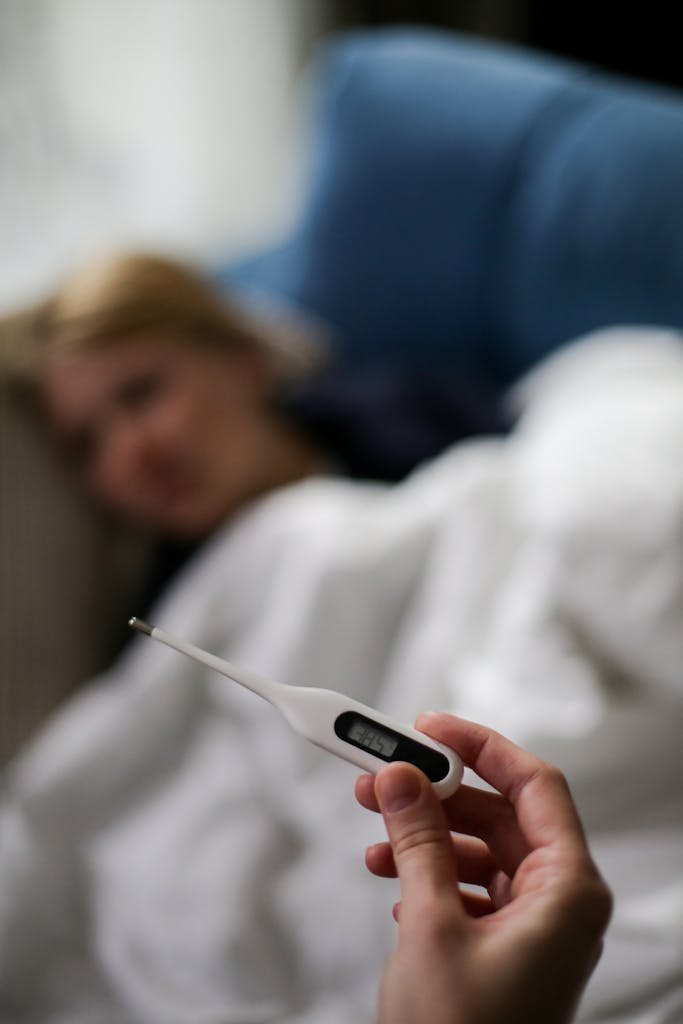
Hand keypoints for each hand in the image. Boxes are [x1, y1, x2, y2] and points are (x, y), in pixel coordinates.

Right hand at [355, 713, 611, 1023]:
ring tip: (374, 829)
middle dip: (437, 792)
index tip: (431, 726)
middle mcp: (559, 902)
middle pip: (500, 813)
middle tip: (384, 775)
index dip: (481, 745)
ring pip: (480, 848)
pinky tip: (394, 878)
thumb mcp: (431, 927)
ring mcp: (534, 925)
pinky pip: (471, 884)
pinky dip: (430, 873)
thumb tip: (401, 778)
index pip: (534, 783)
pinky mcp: (506, 945)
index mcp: (568, 890)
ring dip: (425, 834)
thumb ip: (417, 840)